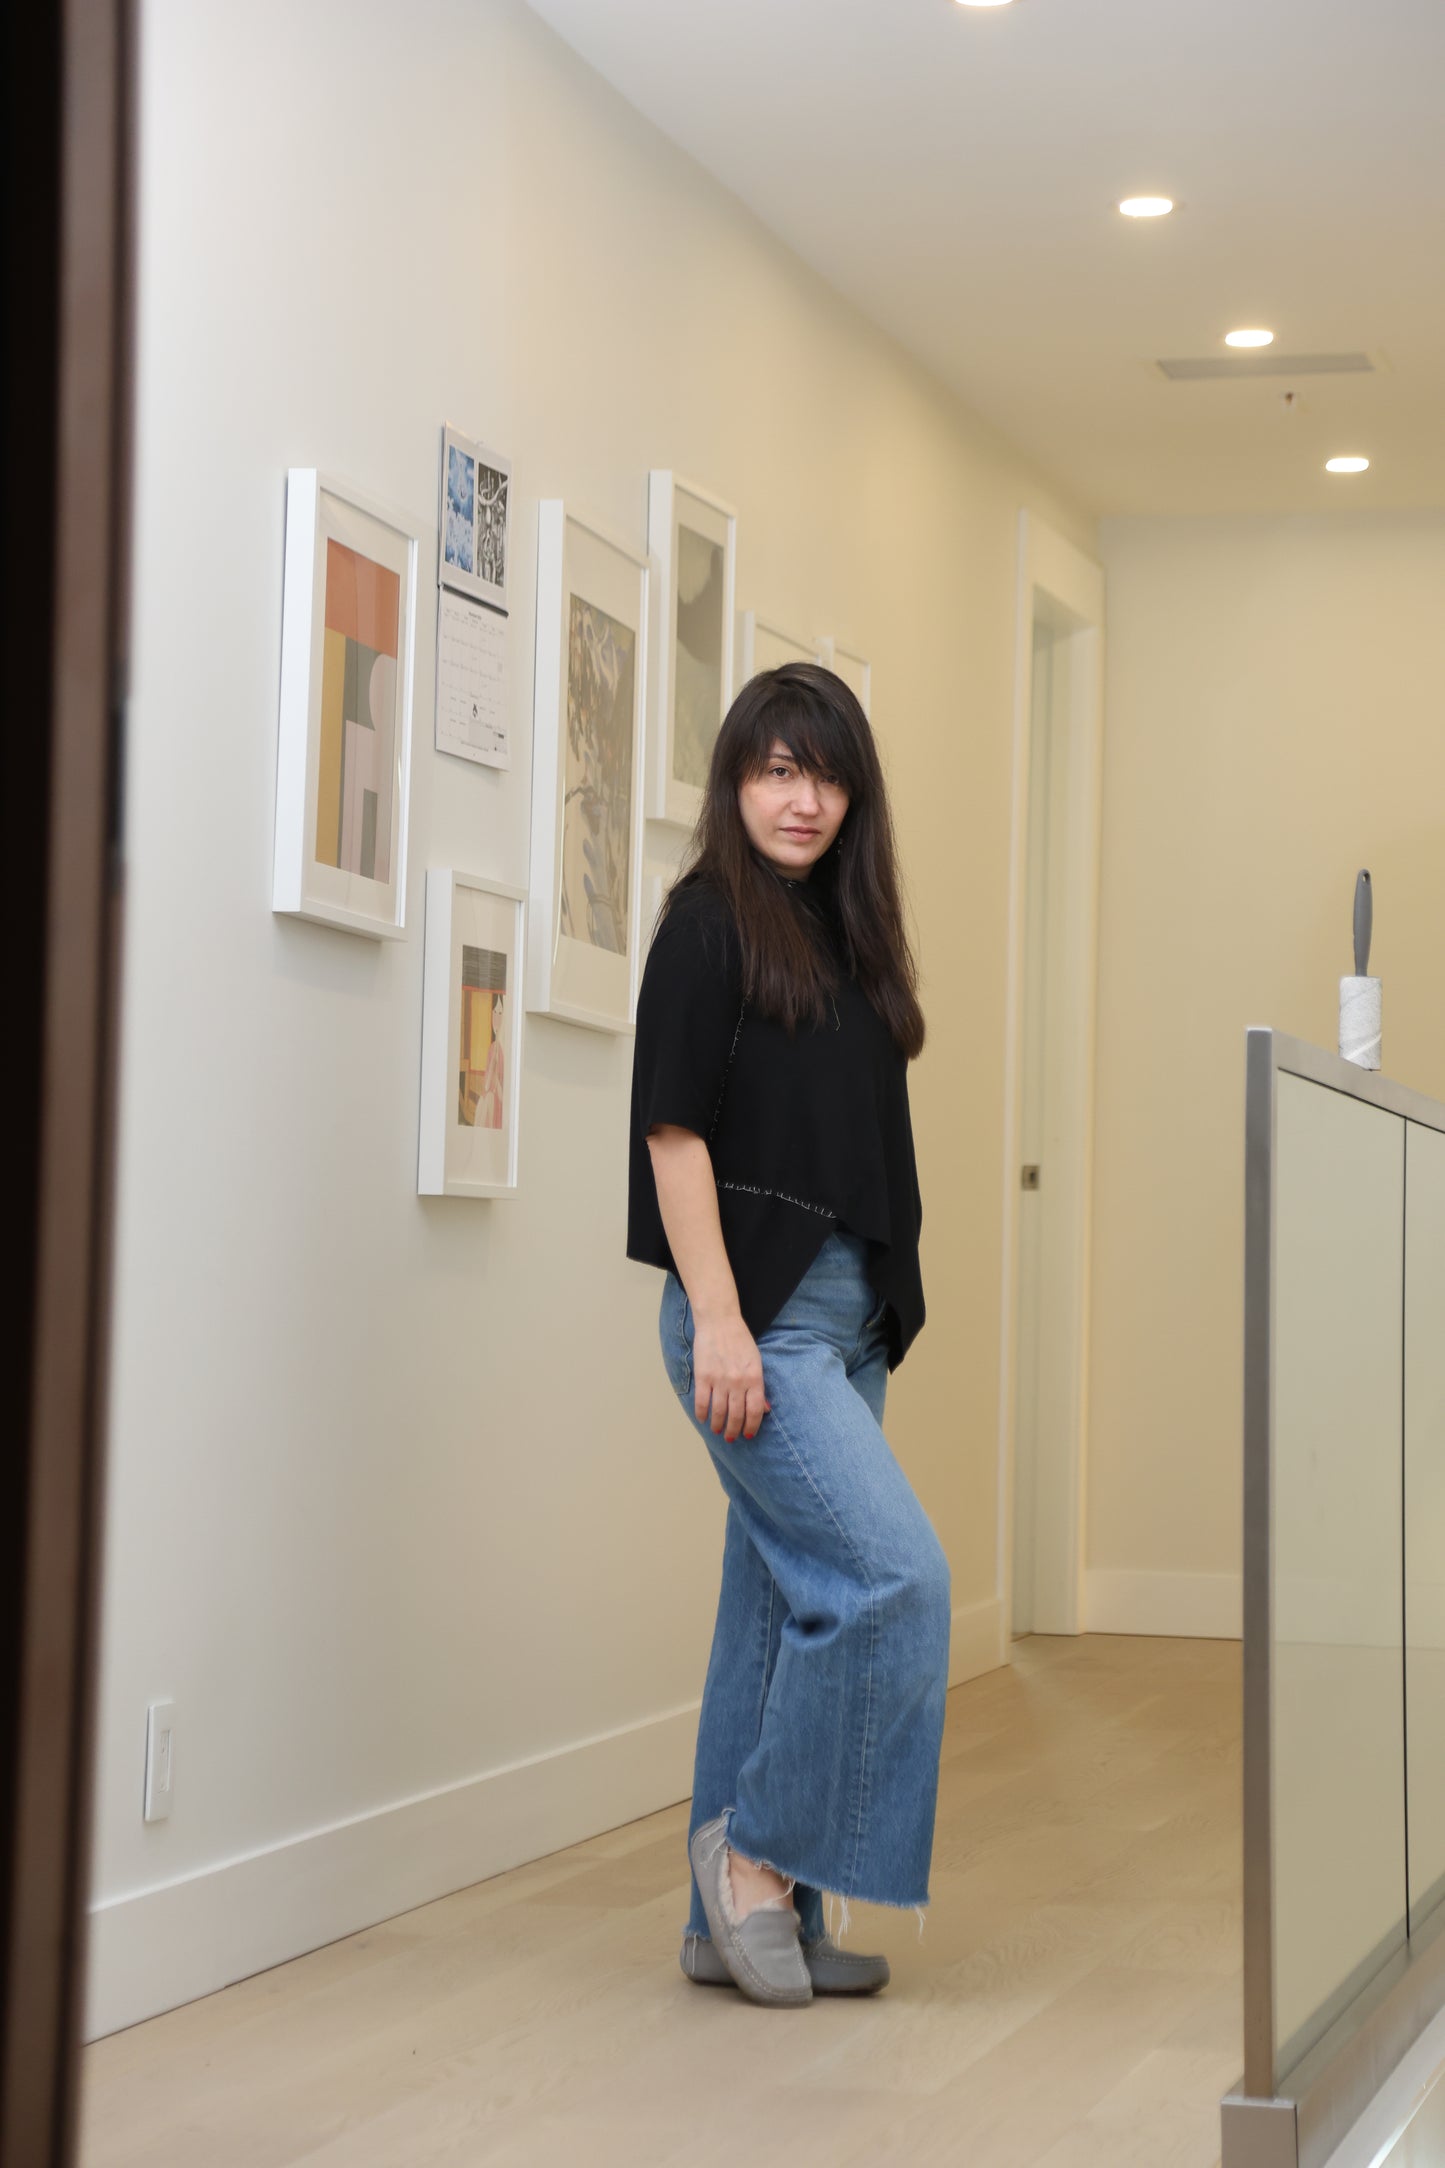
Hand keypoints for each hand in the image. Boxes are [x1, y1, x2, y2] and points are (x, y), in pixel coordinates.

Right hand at [692, 1313, 770, 1442]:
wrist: (719, 1321)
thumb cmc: (740, 1340)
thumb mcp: (757, 1362)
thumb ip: (759, 1386)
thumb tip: (765, 1409)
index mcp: (754, 1378)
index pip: (755, 1411)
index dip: (752, 1427)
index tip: (748, 1435)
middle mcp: (738, 1382)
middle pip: (736, 1415)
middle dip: (734, 1430)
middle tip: (731, 1437)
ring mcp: (719, 1380)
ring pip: (718, 1412)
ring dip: (718, 1425)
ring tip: (717, 1430)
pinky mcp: (703, 1376)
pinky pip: (702, 1402)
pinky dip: (702, 1414)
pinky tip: (703, 1419)